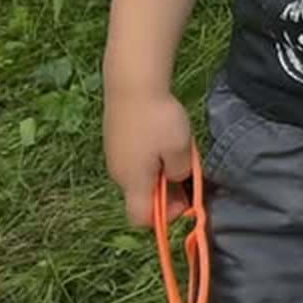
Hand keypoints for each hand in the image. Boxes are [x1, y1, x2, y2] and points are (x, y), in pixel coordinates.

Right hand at [104, 84, 194, 227]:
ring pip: (140, 177)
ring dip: (160, 173)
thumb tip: (176, 181)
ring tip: (178, 150)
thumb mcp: (180, 149)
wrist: (132, 84)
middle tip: (188, 173)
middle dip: (167, 193)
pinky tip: (164, 137)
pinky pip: (135, 160)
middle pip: (142, 197)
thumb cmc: (158, 119)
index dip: (164, 217)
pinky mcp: (116, 141)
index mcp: (134, 182)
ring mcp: (115, 157)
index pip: (141, 218)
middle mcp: (119, 174)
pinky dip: (151, 157)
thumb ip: (181, 172)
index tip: (185, 201)